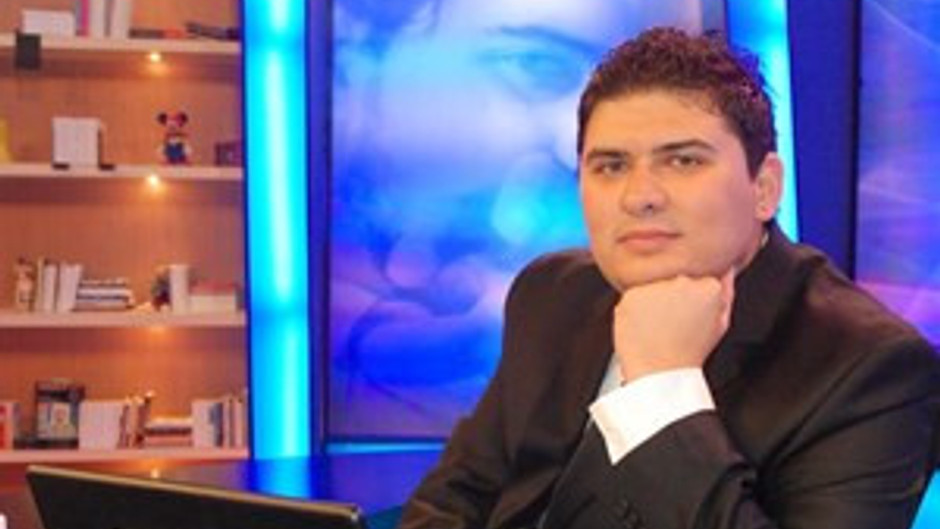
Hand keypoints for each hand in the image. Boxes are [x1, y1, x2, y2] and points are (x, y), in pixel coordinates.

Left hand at [614, 269, 734, 382]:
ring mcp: (656, 287)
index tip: (691, 316)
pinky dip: (635, 311)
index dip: (694, 300)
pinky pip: (633, 298)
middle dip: (673, 298)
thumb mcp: (720, 323)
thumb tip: (727, 269)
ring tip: (659, 329)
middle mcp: (682, 281)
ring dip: (653, 303)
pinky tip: (644, 329)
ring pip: (653, 288)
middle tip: (673, 325)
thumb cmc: (691, 352)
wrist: (660, 373)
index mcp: (708, 287)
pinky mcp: (631, 295)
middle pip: (675, 281)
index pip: (700, 280)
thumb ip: (726, 292)